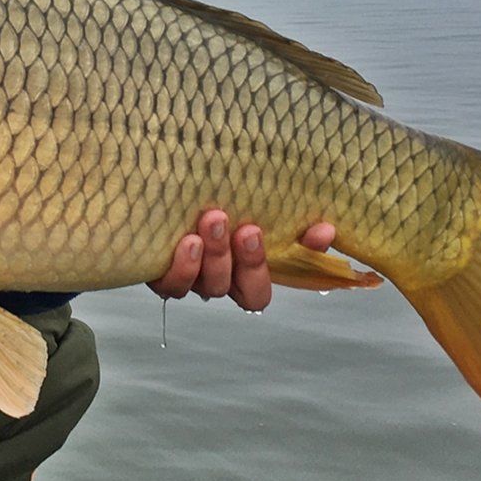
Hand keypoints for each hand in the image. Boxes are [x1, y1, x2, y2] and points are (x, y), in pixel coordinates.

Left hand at [148, 210, 336, 311]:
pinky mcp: (157, 270)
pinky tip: (187, 241)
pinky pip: (170, 284)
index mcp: (240, 273)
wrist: (154, 187)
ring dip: (216, 255)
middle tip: (247, 229)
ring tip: (214, 220)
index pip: (260, 292)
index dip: (274, 271)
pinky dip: (182, 267)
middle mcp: (215, 280)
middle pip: (237, 290)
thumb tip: (326, 229)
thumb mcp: (255, 209)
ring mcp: (187, 277)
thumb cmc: (214, 200)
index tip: (278, 237)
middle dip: (246, 262)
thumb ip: (295, 225)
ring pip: (207, 285)